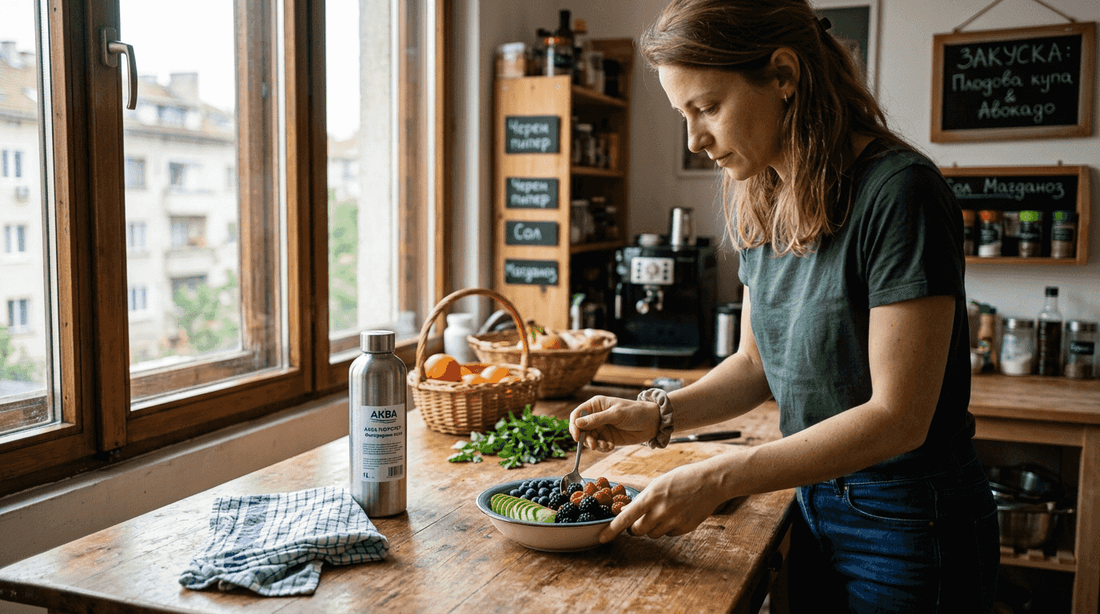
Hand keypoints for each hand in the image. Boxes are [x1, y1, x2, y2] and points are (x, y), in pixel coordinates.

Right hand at [568, 395, 660, 452]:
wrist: (652, 423)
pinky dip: (602, 448)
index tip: (577, 436)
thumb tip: (577, 423)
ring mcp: (601, 428)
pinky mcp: (607, 438)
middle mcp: (596, 416)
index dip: (574, 425)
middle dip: (586, 439)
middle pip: (581, 430)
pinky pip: (598, 445)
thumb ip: (597, 419)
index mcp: (596, 405)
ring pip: (589, 439)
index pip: (577, 415)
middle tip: (594, 445)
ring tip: (606, 446)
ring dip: (595, 445)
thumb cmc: (635, 412)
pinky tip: (611, 446)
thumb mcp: (616, 414)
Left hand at [599, 457, 732, 542]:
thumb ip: (644, 499)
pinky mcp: (685, 528)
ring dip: (652, 527)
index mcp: (651, 496)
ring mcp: (674, 521)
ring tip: (663, 511)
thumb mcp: (659, 483)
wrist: (710, 481)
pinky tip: (677, 514)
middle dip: (635, 528)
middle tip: (639, 520)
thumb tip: (628, 511)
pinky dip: (668, 528)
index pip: (626, 517)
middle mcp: (661, 511)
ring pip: (653, 534)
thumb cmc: (683, 478)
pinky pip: (669, 534)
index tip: (601, 537)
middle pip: (638, 531)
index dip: (612, 529)